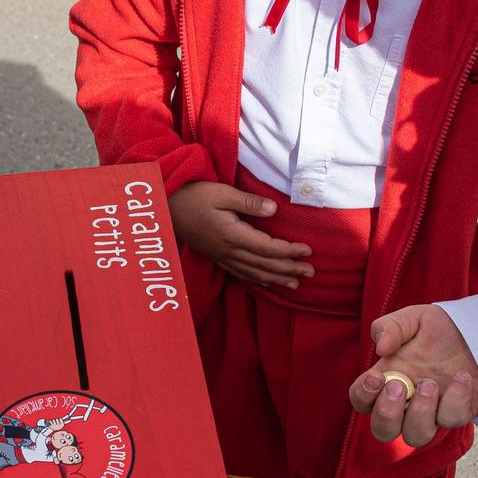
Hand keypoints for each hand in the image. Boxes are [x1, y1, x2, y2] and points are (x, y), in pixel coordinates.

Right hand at [169, 181, 313, 288]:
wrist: (166, 208)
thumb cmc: (194, 196)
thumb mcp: (222, 193)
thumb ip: (248, 202)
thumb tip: (274, 210)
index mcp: (232, 235)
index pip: (268, 248)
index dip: (289, 252)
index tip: (307, 251)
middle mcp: (229, 251)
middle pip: (265, 265)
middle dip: (289, 269)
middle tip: (311, 273)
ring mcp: (222, 257)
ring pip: (254, 273)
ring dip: (277, 279)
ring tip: (295, 284)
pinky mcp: (217, 257)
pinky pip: (241, 274)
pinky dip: (258, 280)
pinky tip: (267, 282)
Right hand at [349, 305, 477, 445]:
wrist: (473, 332)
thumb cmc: (435, 330)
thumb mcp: (410, 318)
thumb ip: (389, 326)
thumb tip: (381, 348)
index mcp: (386, 381)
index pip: (361, 401)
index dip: (363, 395)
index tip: (377, 377)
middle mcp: (405, 403)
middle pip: (383, 431)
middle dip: (387, 414)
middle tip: (400, 386)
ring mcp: (431, 413)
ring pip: (416, 437)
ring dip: (420, 413)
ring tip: (430, 384)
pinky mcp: (457, 413)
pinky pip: (452, 420)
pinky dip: (456, 399)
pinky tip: (461, 376)